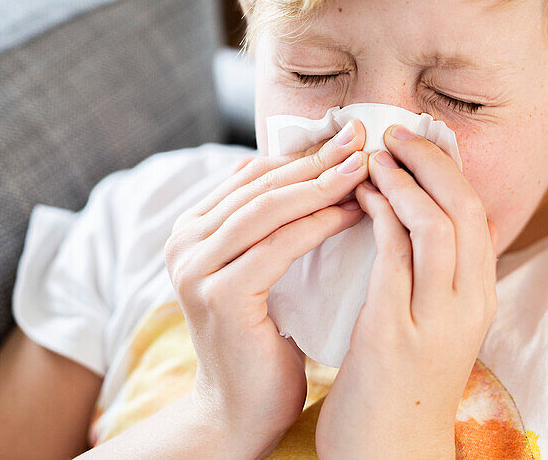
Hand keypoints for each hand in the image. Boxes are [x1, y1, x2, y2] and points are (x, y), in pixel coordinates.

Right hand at [161, 120, 369, 454]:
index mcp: (191, 230)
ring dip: (322, 183)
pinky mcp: (220, 297)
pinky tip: (353, 212)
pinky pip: (277, 247)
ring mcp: (195, 270)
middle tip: (363, 138)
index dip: (304, 151)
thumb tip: (316, 165)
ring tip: (364, 167)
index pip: (254, 174)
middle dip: (317, 158)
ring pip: (268, 209)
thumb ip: (274, 224)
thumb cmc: (264, 339)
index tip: (352, 137)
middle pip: (261, 185)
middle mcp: (183, 244)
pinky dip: (318, 225)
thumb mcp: (263, 269)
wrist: (240, 411)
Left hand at [315, 124, 498, 459]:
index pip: (477, 212)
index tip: (416, 140)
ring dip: (402, 181)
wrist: (388, 455)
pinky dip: (377, 216)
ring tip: (373, 157)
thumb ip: (440, 275)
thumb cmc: (400, 385)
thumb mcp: (435, 324)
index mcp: (478, 298)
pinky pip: (392, 257)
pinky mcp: (395, 334)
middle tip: (395, 132)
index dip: (448, 167)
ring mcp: (435, 320)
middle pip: (465, 207)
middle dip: (431, 160)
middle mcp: (468, 305)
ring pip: (434, 225)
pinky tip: (355, 198)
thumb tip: (447, 221)